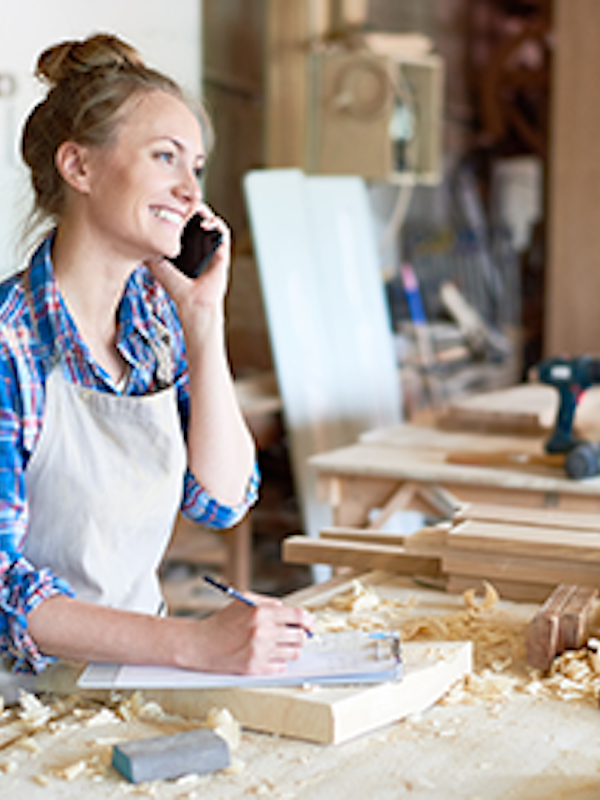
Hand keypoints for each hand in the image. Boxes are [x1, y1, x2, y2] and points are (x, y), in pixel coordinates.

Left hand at [145, 203, 230, 324]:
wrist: (192, 303)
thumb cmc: (178, 290)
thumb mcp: (158, 266)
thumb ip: (149, 252)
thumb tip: (134, 238)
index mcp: (188, 246)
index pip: (186, 221)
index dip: (180, 210)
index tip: (171, 204)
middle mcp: (201, 245)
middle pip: (199, 217)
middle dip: (191, 206)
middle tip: (182, 201)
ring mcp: (212, 248)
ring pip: (211, 220)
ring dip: (205, 211)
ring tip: (194, 209)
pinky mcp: (222, 253)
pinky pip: (223, 232)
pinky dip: (216, 224)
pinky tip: (205, 223)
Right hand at [184, 596, 314, 674]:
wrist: (201, 644)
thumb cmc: (222, 621)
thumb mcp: (244, 601)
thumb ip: (269, 603)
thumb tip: (289, 611)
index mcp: (261, 613)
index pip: (298, 616)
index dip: (308, 620)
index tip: (310, 623)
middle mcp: (262, 632)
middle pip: (300, 636)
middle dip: (301, 635)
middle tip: (296, 635)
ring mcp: (259, 652)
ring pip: (293, 653)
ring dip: (292, 649)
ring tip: (283, 645)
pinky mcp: (255, 668)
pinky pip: (281, 667)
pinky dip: (279, 661)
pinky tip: (270, 655)